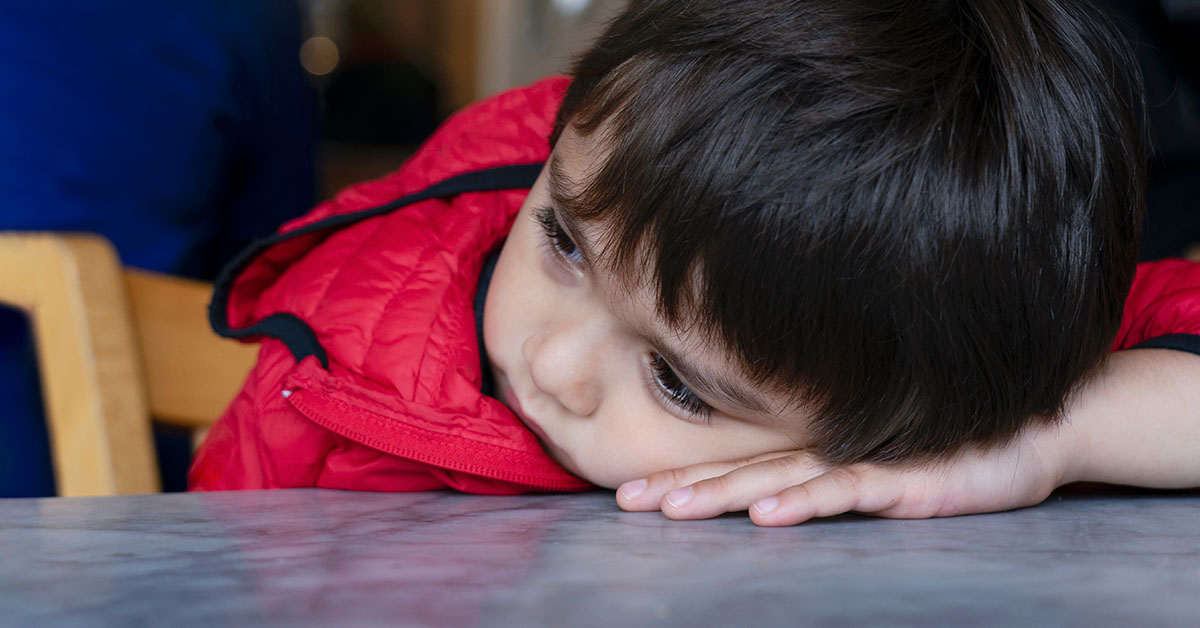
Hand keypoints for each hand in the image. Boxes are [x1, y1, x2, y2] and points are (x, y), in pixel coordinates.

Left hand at [616, 420, 1074, 525]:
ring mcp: (861, 464)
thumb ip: (830, 481)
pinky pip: (844, 492)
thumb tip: (774, 500)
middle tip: (625, 503)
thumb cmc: (948, 455)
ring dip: (723, 496)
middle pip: (741, 474)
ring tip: (672, 510)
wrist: (1028, 434)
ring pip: (779, 482)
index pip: (737, 470)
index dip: (684, 481)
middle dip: (682, 490)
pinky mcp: (901, 478)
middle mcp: (828, 455)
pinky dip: (805, 503)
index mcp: (816, 455)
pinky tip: (769, 514)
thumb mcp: (877, 473)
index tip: (631, 496)